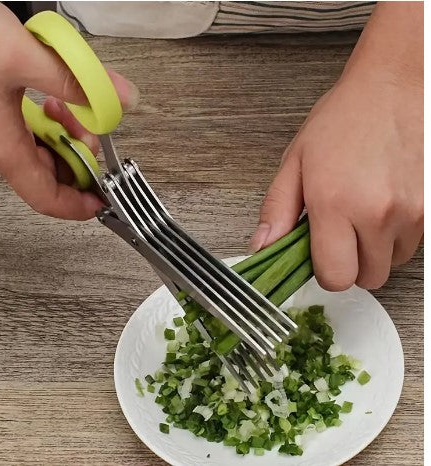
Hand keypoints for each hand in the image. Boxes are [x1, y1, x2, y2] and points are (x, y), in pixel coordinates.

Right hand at [0, 2, 138, 219]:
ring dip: (66, 134)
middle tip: (93, 128)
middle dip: (79, 155)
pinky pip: (28, 132)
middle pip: (50, 173)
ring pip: (41, 151)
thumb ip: (77, 82)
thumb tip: (121, 98)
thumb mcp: (24, 57)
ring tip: (71, 106)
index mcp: (4, 147)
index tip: (102, 198)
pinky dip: (49, 121)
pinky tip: (53, 98)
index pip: (47, 198)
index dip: (78, 205)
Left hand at [250, 2, 422, 289]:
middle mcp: (378, 214)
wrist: (397, 85)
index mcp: (336, 204)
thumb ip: (276, 211)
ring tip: (365, 209)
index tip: (321, 254)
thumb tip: (262, 247)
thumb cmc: (345, 119)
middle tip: (341, 233)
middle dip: (350, 263)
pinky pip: (414, 242)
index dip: (325, 271)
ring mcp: (413, 212)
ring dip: (376, 248)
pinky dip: (397, 233)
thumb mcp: (295, 162)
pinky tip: (386, 203)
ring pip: (392, 262)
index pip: (335, 278)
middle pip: (367, 278)